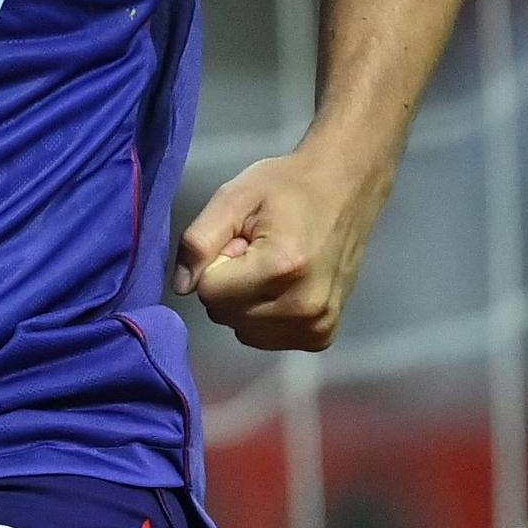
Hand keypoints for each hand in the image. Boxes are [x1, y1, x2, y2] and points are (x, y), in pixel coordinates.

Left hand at [173, 147, 394, 351]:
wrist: (345, 188)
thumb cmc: (287, 188)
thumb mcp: (234, 197)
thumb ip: (199, 240)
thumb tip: (182, 287)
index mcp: (281, 268)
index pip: (209, 292)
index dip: (216, 263)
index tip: (240, 241)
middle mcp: (303, 306)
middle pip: (225, 315)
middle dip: (230, 284)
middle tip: (257, 251)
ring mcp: (317, 325)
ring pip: (243, 331)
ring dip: (246, 303)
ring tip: (272, 267)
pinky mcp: (323, 335)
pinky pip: (266, 339)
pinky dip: (265, 317)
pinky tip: (285, 286)